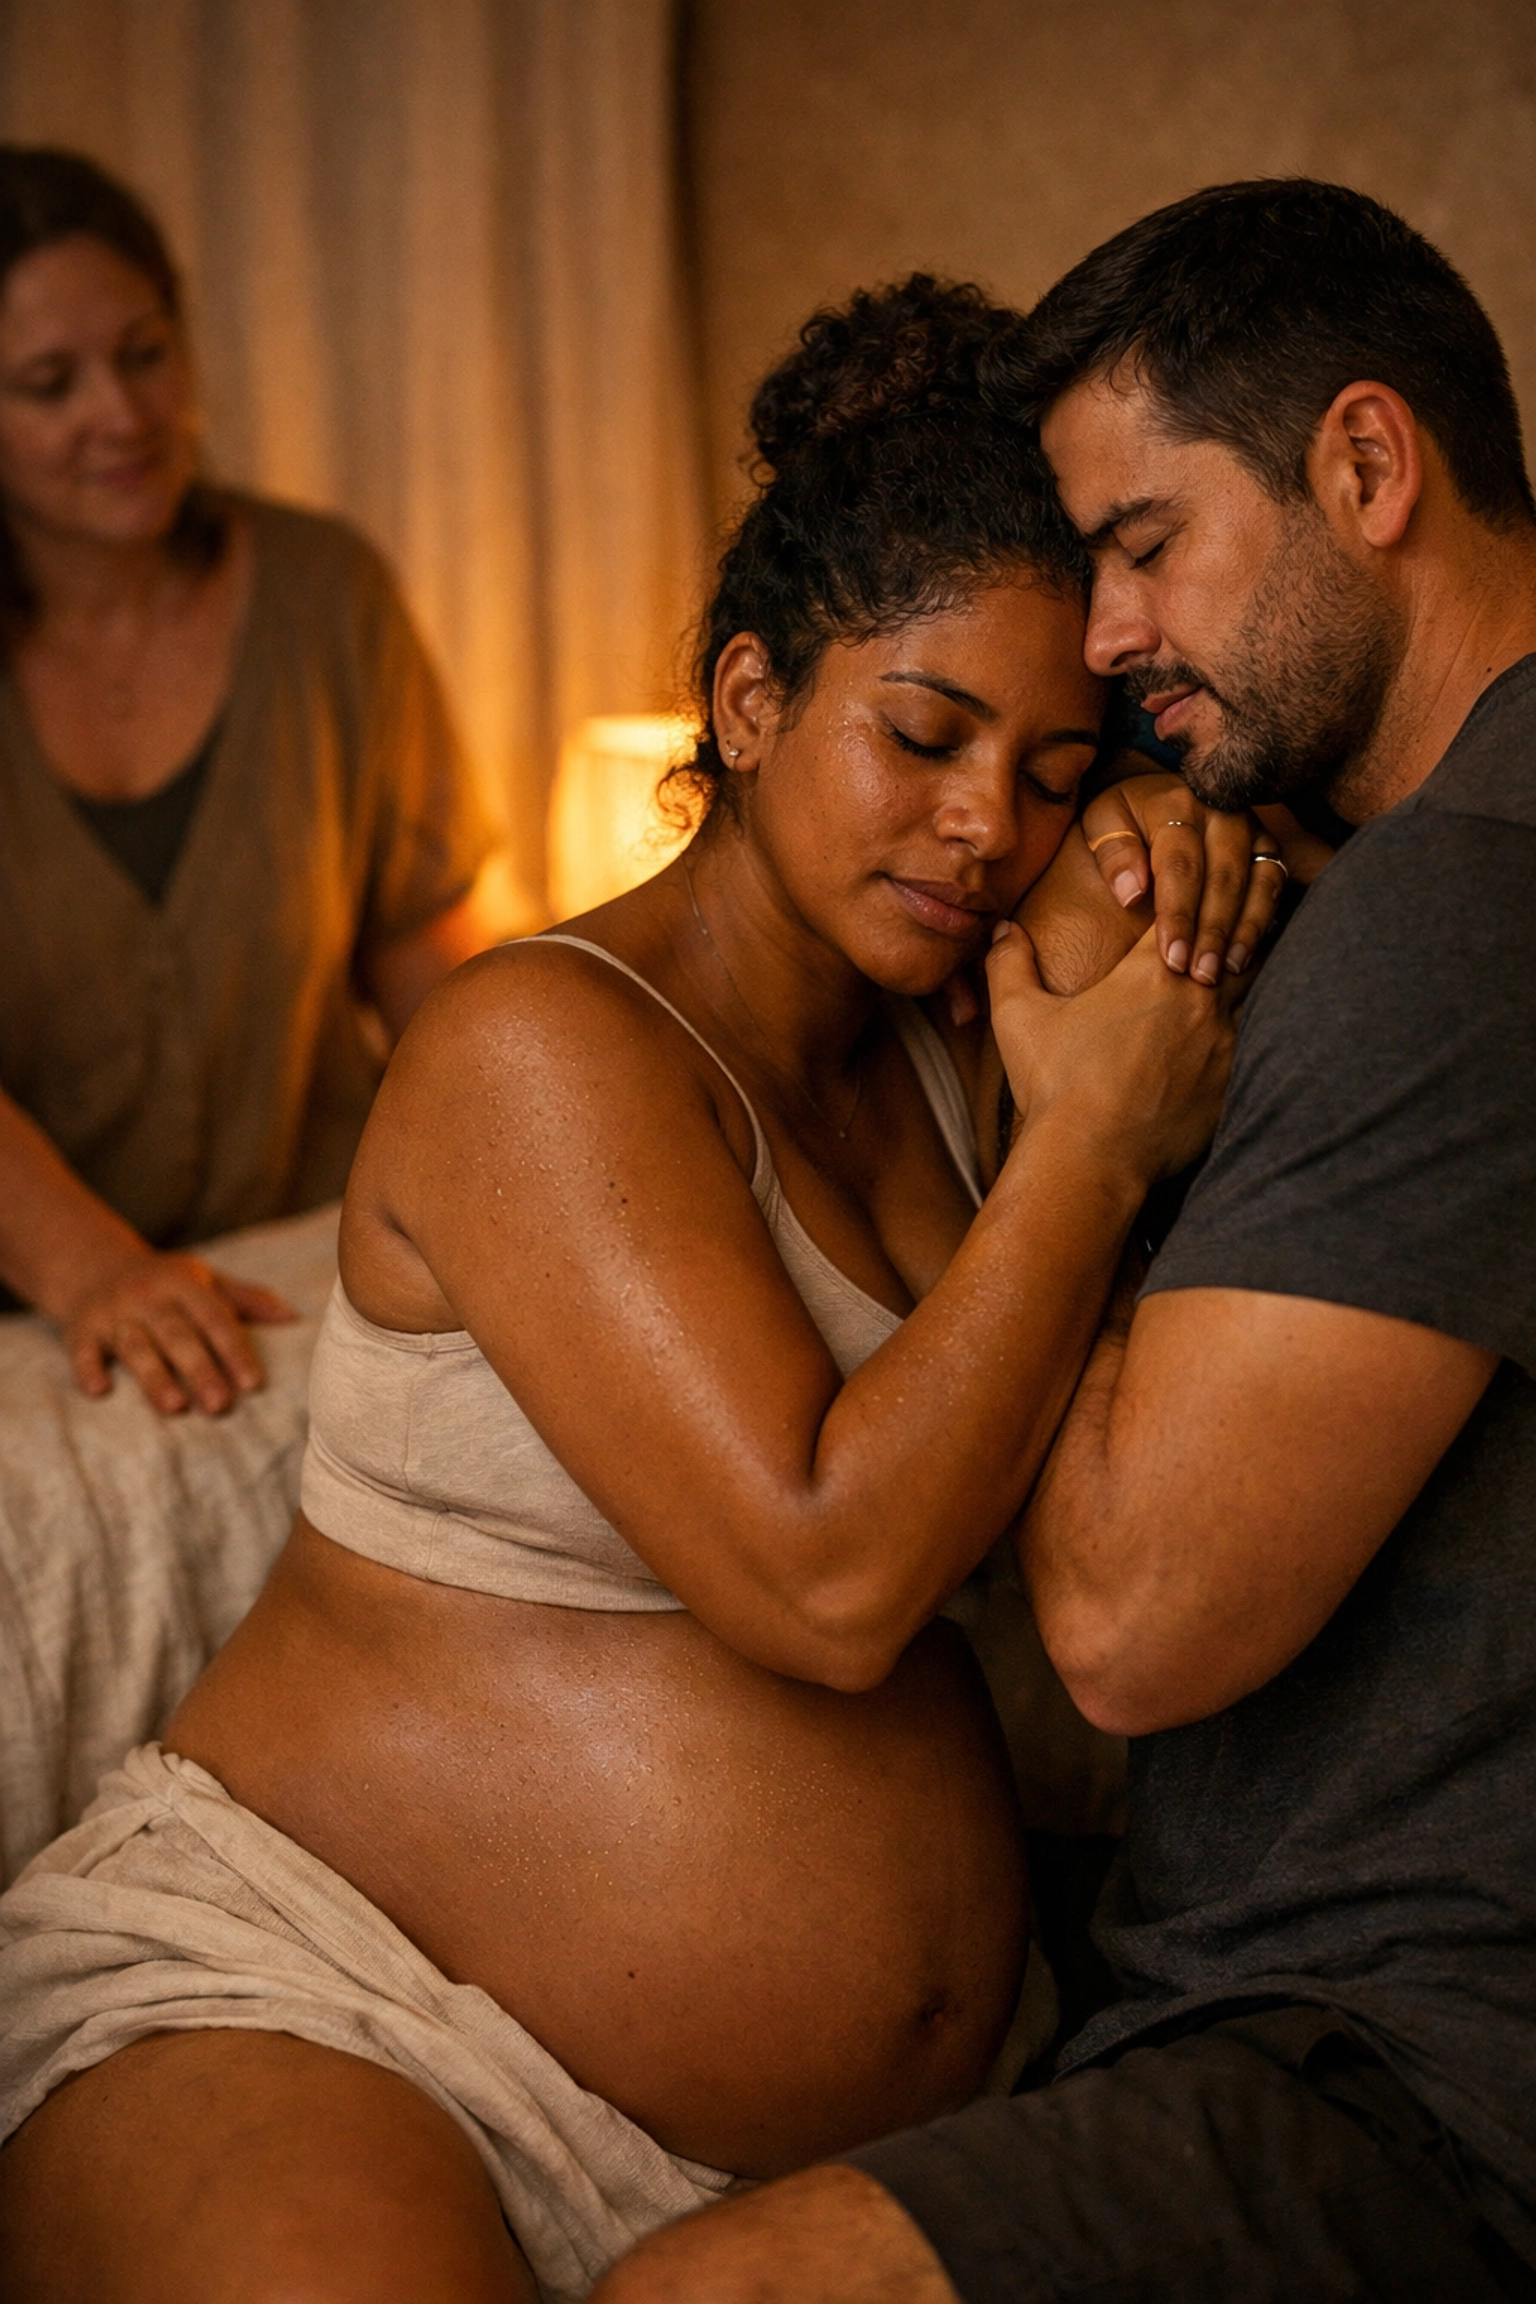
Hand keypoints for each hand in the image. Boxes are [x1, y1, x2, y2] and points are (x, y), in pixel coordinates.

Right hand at [62, 1249, 296, 1414]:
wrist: (92, 1265)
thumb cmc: (164, 1283)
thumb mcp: (205, 1281)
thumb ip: (247, 1300)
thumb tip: (294, 1319)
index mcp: (184, 1284)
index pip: (215, 1318)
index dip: (234, 1350)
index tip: (254, 1383)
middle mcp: (148, 1296)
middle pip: (178, 1336)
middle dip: (200, 1370)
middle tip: (221, 1405)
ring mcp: (113, 1312)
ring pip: (135, 1346)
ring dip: (154, 1377)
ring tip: (175, 1408)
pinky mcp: (80, 1328)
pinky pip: (81, 1350)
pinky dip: (88, 1368)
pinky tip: (99, 1391)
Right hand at [985, 917, 1235, 1185]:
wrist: (1090, 1159)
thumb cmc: (1054, 1086)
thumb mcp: (1018, 1017)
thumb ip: (1009, 963)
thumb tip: (1003, 928)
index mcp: (1151, 972)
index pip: (1187, 910)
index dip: (1188, 902)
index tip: (1184, 903)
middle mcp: (1198, 997)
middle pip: (1236, 941)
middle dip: (1230, 933)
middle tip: (1228, 926)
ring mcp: (1224, 1042)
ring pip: (1259, 989)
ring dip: (1247, 980)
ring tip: (1242, 972)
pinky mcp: (1234, 1084)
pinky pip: (1262, 1045)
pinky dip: (1257, 1034)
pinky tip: (1258, 1033)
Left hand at [1081, 769, 1303, 984]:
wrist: (1155, 797)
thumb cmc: (1124, 820)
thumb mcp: (1102, 823)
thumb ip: (1112, 853)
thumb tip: (1132, 894)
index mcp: (1176, 804)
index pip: (1180, 866)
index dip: (1178, 915)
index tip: (1172, 958)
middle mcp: (1222, 813)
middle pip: (1224, 877)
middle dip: (1213, 932)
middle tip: (1201, 976)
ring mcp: (1251, 828)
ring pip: (1259, 881)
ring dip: (1244, 931)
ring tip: (1224, 971)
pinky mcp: (1268, 845)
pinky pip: (1275, 885)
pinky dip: (1262, 922)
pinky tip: (1242, 957)